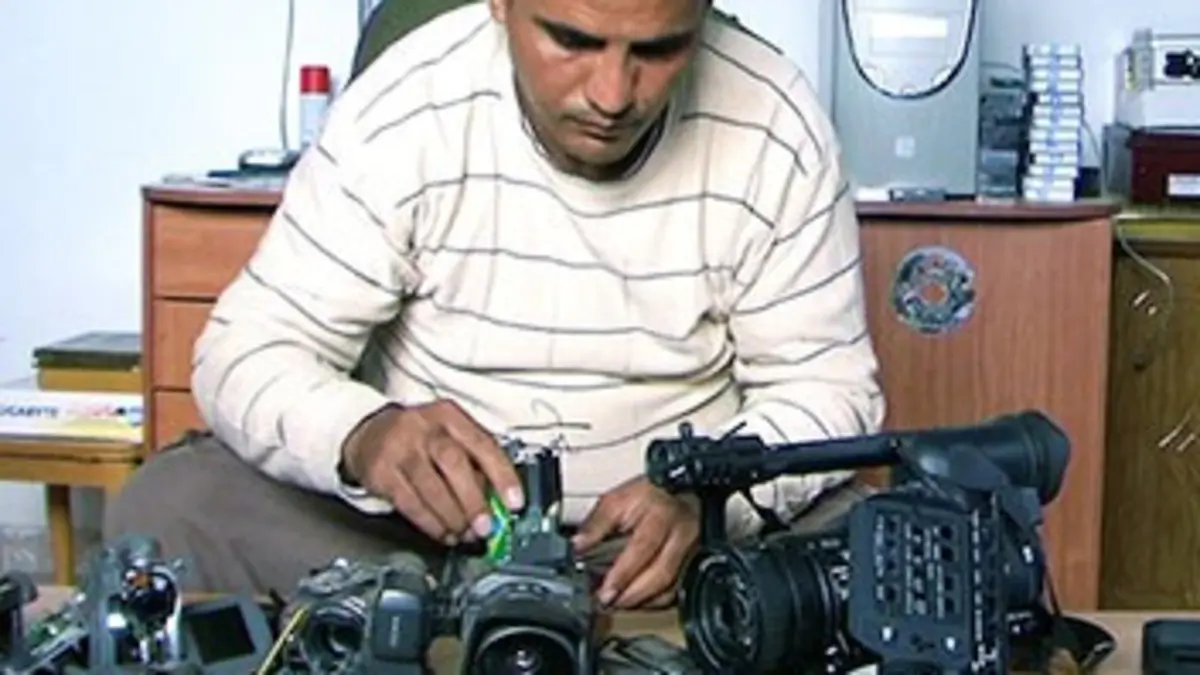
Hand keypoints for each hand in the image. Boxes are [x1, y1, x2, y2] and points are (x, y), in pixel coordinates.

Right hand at [341, 400, 523, 545]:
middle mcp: (424, 428)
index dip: (502, 475)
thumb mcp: (449, 435)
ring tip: (464, 533)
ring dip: (452, 517)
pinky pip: (409, 502)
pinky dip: (430, 523)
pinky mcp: (380, 471)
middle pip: (454, 463)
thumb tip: (498, 500)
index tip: (515, 501)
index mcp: (449, 416)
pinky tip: (442, 532)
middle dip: (473, 500)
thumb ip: (474, 462)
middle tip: (485, 526)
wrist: (369, 433)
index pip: (482, 443)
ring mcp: (399, 448)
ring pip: (431, 487)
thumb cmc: (419, 438)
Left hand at [572, 477, 699, 609]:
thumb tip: (578, 546)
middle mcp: (681, 534)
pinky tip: (636, 599)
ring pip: (671, 587)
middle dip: (632, 595)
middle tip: (608, 602)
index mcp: (660, 515)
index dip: (623, 573)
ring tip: (617, 603)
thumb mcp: (617, 500)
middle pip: (661, 574)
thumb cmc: (648, 496)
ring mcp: (691, 551)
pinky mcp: (694, 563)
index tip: (605, 590)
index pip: (643, 548)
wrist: (679, 492)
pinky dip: (654, 601)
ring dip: (642, 601)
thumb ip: (596, 524)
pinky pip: (676, 591)